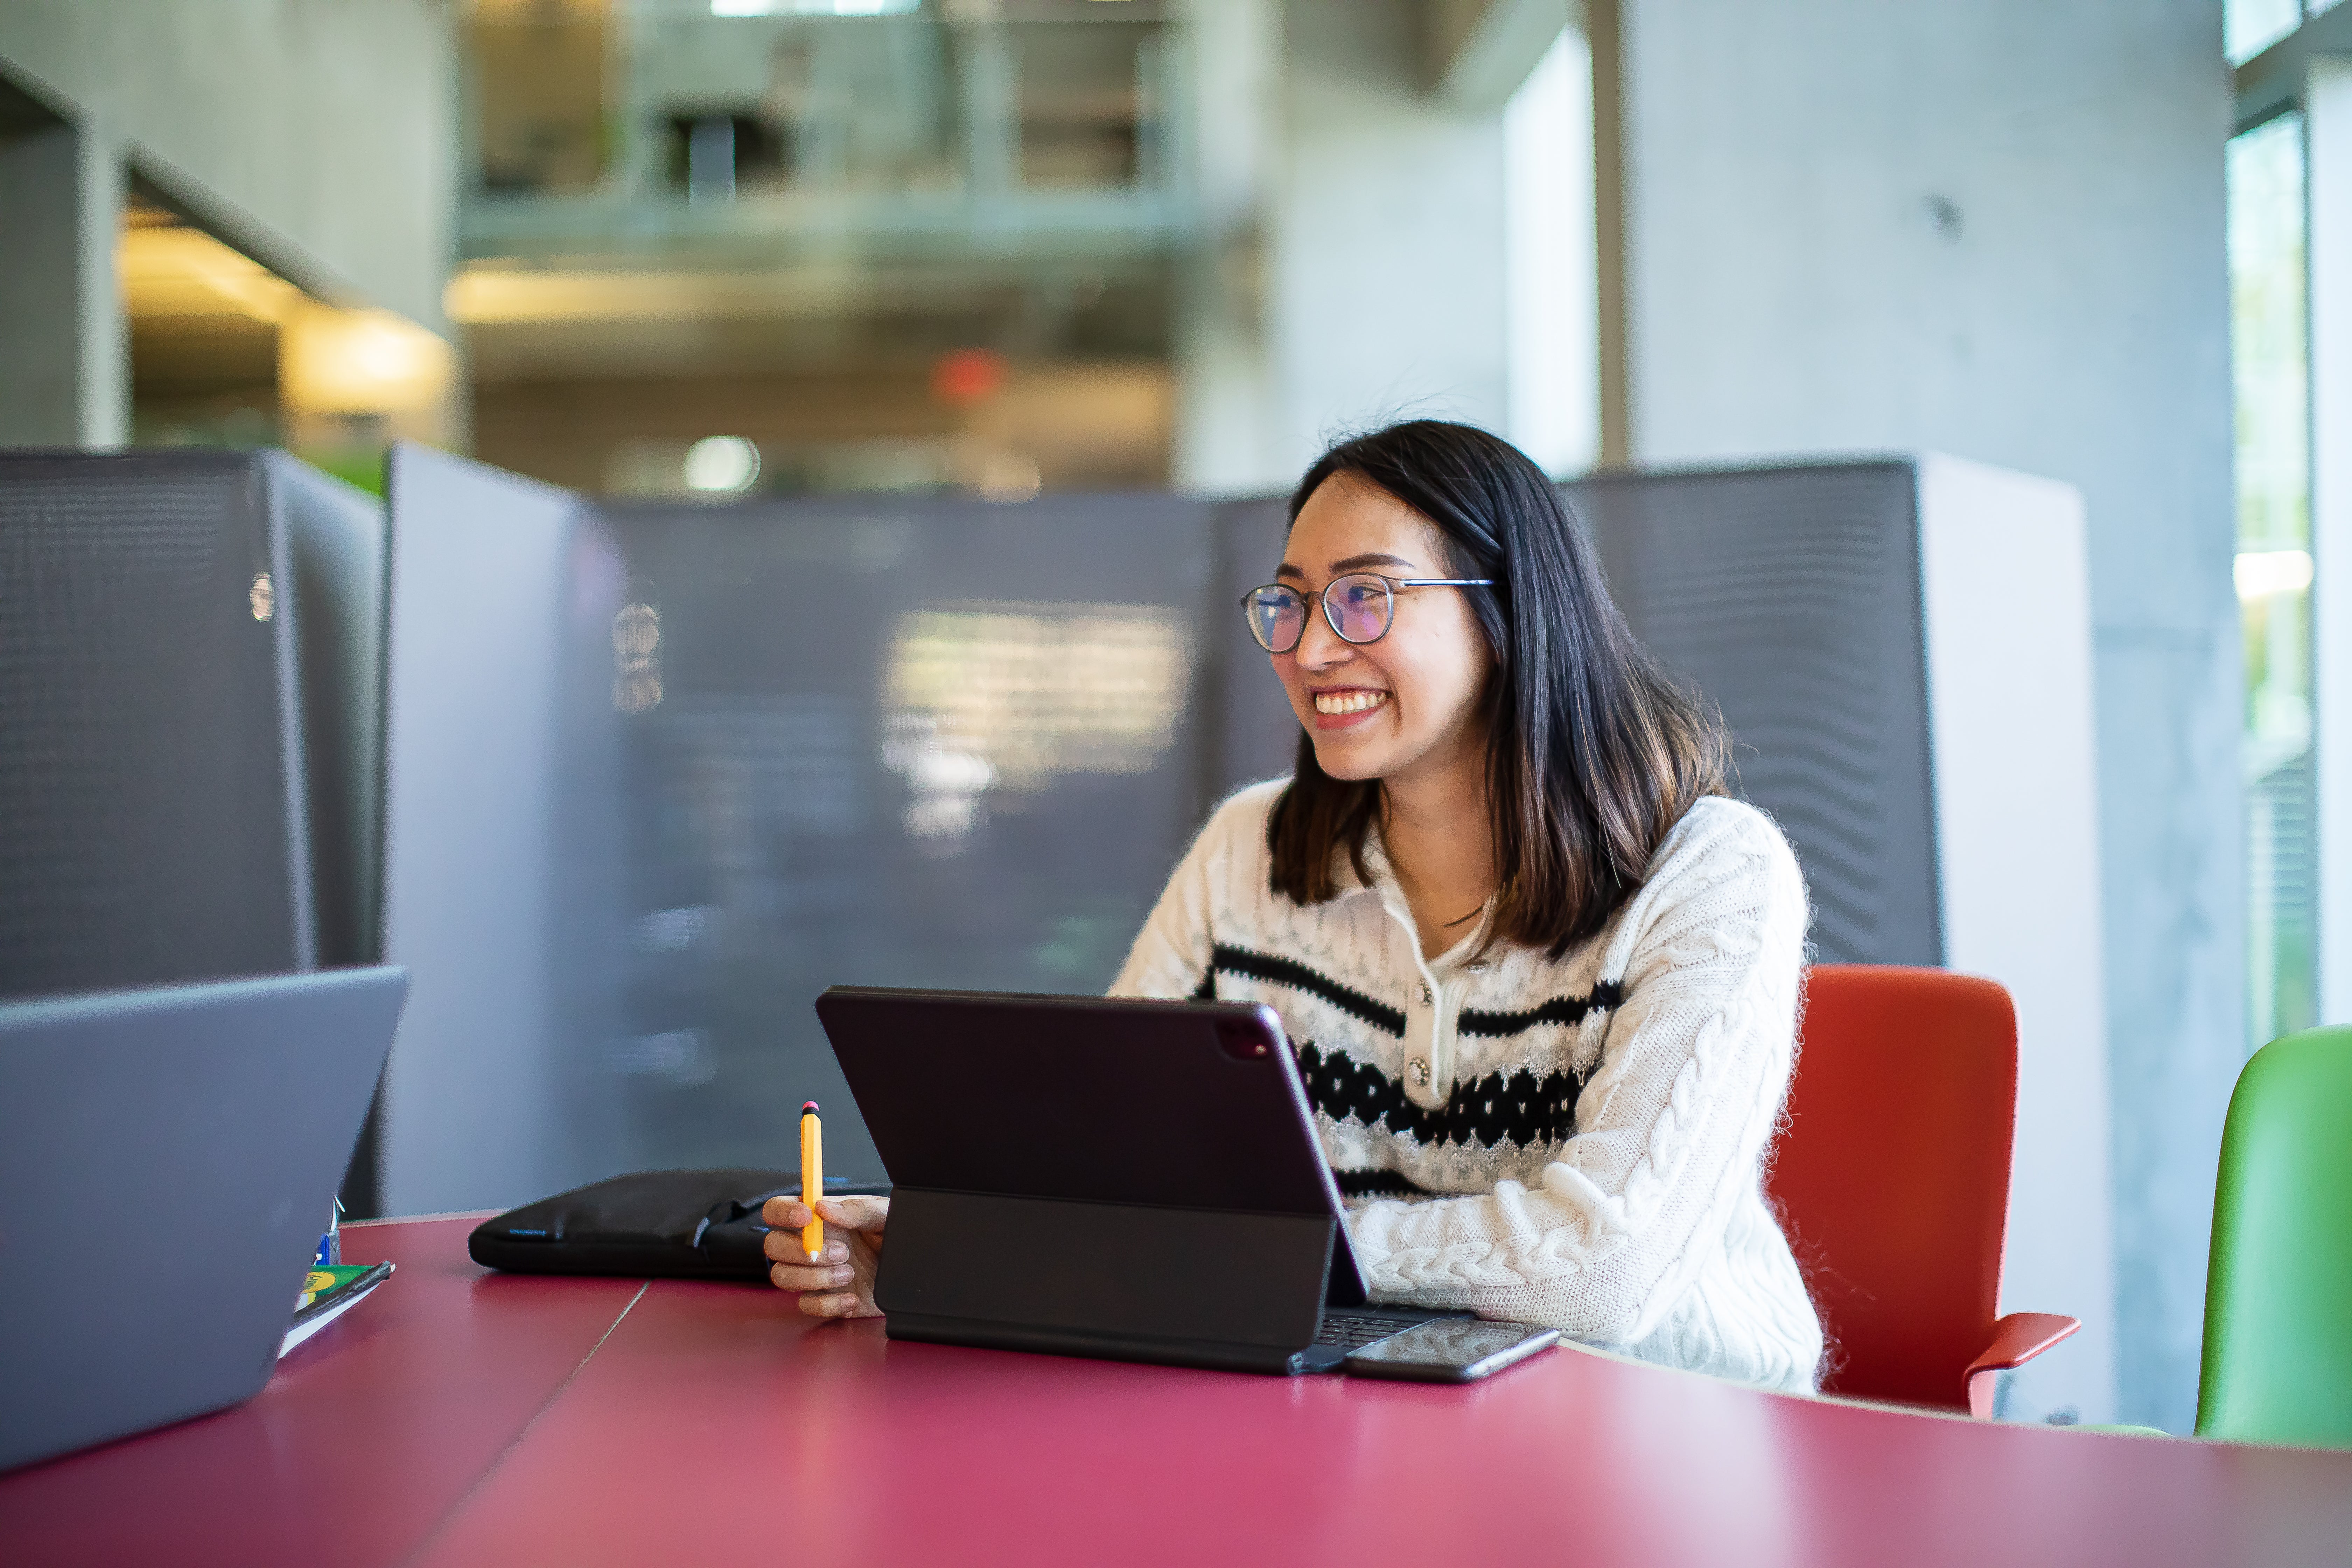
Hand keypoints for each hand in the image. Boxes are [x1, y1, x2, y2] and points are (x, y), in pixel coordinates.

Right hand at [763, 1194, 887, 1319]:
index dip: (782, 1212)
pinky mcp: (824, 1299)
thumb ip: (857, 1209)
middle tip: (840, 1252)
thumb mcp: (884, 1215)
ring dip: (812, 1277)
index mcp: (820, 1218)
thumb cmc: (895, 1237)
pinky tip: (852, 1297)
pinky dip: (828, 1304)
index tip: (805, 1219)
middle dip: (799, 1250)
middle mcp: (810, 1245)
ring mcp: (814, 1274)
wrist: (913, 1274)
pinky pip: (806, 1305)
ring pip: (782, 1276)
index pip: (778, 1209)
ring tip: (849, 1272)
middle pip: (773, 1245)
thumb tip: (823, 1207)